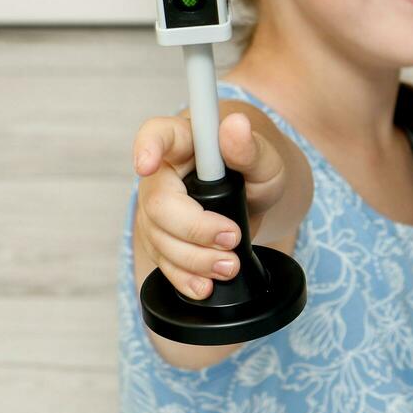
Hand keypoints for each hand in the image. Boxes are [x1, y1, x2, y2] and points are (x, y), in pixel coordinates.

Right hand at [130, 110, 288, 299]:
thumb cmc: (257, 167)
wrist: (258, 196)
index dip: (146, 147)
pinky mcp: (163, 240)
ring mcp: (159, 210)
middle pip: (158, 203)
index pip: (157, 134)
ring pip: (160, 239)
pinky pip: (164, 263)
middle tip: (232, 237)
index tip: (147, 164)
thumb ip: (250, 147)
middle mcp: (163, 174)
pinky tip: (204, 286)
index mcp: (185, 142)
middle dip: (194, 228)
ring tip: (230, 266)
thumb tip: (236, 126)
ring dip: (195, 260)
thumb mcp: (266, 157)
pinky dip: (185, 278)